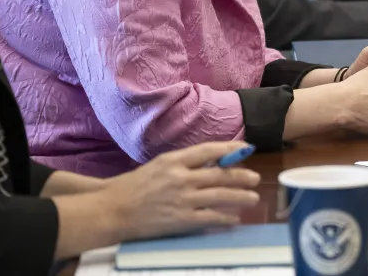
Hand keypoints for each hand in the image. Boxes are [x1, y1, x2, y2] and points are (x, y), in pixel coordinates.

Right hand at [101, 142, 260, 239]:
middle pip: (219, 174)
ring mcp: (182, 199)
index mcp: (173, 160)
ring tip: (253, 198)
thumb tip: (211, 162)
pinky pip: (210, 217)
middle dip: (241, 176)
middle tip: (255, 178)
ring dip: (240, 197)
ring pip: (220, 195)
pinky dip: (225, 217)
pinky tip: (235, 218)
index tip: (245, 149)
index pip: (208, 150)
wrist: (111, 211)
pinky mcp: (180, 219)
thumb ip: (183, 163)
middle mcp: (180, 177)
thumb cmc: (133, 186)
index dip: (230, 149)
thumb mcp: (158, 165)